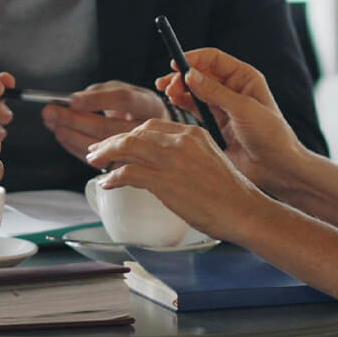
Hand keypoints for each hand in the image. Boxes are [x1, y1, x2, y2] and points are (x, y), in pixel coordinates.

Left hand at [42, 80, 167, 162]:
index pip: (124, 100)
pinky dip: (75, 148)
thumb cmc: (136, 108)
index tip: (72, 100)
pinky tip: (63, 137)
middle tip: (51, 112)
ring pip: (100, 146)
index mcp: (148, 105)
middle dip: (75, 120)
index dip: (97, 100)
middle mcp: (145, 129)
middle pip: (107, 126)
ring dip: (71, 135)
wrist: (158, 132)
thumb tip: (73, 101)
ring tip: (53, 124)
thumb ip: (101, 91)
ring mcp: (137, 151)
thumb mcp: (126, 91)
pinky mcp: (124, 165)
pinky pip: (96, 160)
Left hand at [83, 118, 272, 244]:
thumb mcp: (207, 160)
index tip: (117, 142)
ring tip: (94, 162)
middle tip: (97, 151)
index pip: (151, 126)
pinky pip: (129, 173)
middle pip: (135, 133)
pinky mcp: (164, 181)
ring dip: (106, 154)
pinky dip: (114, 177)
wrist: (243, 211)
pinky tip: (108, 183)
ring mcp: (171, 159)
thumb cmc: (229, 194)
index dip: (129, 134)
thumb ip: (184, 156)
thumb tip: (159, 165)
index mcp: (192, 132)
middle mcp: (180, 140)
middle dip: (111, 141)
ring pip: (127, 147)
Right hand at [154, 47, 307, 189]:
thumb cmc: (271, 135)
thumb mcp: (244, 109)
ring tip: (168, 94)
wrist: (276, 168)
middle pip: (200, 73)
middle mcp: (232, 88)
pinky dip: (182, 103)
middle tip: (168, 84)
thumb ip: (215, 92)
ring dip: (179, 89)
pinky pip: (194, 108)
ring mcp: (222, 106)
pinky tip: (174, 102)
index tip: (175, 63)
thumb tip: (189, 75)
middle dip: (182, 76)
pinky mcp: (215, 123)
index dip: (193, 58)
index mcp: (244, 77)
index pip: (214, 59)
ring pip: (194, 90)